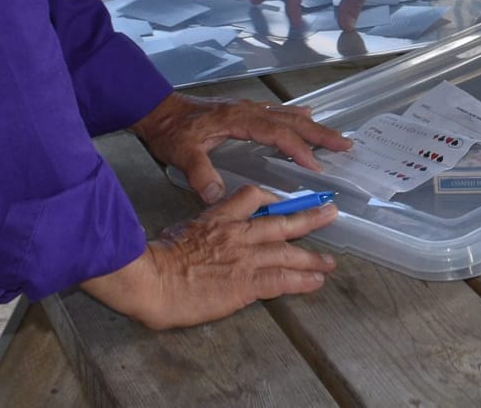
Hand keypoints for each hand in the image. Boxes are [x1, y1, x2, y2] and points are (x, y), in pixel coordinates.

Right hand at [79, 185, 336, 328]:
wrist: (151, 279)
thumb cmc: (155, 258)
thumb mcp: (178, 230)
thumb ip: (198, 229)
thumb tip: (199, 234)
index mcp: (219, 218)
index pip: (251, 197)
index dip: (271, 198)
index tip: (283, 202)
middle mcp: (238, 234)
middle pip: (281, 222)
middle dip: (308, 218)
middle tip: (329, 213)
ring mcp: (244, 258)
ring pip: (288, 252)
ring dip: (312, 257)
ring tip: (329, 262)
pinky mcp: (245, 284)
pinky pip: (281, 280)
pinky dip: (302, 281)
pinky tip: (315, 282)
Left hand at [133, 92, 351, 203]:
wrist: (158, 110)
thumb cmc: (171, 131)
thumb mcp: (182, 154)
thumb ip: (200, 173)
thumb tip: (215, 196)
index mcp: (239, 120)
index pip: (277, 134)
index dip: (298, 149)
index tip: (316, 166)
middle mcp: (248, 112)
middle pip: (291, 121)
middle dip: (319, 133)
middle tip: (345, 144)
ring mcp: (247, 110)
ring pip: (287, 115)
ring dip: (312, 125)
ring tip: (334, 136)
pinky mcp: (243, 111)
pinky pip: (277, 113)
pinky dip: (296, 116)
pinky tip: (305, 115)